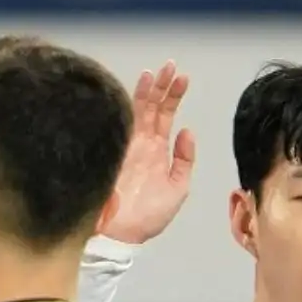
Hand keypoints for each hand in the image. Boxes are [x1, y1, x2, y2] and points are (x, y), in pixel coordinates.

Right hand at [101, 61, 195, 244]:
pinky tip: (137, 90)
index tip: (184, 78)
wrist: (121, 235)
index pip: (166, 117)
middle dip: (161, 86)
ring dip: (146, 90)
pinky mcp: (114, 149)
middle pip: (152, 108)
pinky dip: (128, 106)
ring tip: (156, 72)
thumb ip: (184, 161)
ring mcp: (126, 145)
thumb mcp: (178, 189)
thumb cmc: (147, 217)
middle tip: (170, 66)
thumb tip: (187, 132)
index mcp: (156, 151)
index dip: (174, 97)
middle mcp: (141, 144)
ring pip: (136, 110)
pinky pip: (121, 123)